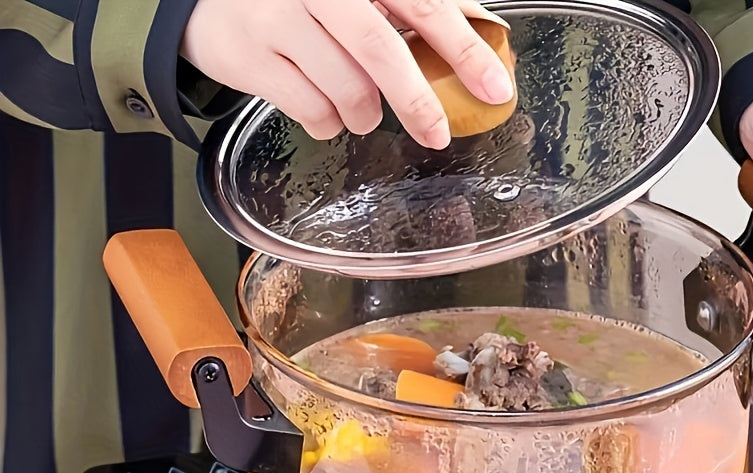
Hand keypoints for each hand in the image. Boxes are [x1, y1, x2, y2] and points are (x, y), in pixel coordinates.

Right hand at [180, 0, 515, 148]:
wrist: (212, 4)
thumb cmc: (305, 2)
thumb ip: (413, 9)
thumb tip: (483, 41)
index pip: (424, 4)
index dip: (465, 49)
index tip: (494, 88)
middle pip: (381, 49)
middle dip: (417, 101)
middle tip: (437, 134)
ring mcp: (279, 17)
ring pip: (347, 90)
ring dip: (364, 115)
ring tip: (359, 108)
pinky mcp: (252, 57)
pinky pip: (312, 112)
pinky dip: (328, 124)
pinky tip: (322, 107)